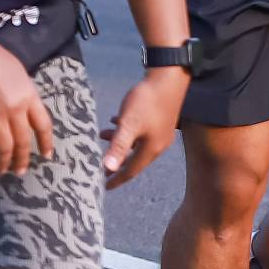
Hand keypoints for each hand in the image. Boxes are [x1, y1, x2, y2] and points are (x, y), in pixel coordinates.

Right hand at [0, 33, 55, 177]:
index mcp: (30, 97)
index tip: (46, 156)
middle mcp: (16, 109)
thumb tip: (24, 111)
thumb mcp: (19, 74)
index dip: (46, 143)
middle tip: (19, 171)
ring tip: (1, 170)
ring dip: (4, 162)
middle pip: (23, 142)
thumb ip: (25, 94)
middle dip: (22, 160)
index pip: (44, 126)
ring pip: (4, 147)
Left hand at [100, 67, 187, 187]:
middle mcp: (157, 145)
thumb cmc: (147, 102)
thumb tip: (108, 168)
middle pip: (133, 160)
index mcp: (150, 149)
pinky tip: (115, 121)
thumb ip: (119, 146)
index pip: (131, 170)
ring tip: (101, 136)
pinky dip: (126, 130)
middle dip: (116, 163)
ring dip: (118, 143)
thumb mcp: (129, 124)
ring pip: (135, 144)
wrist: (168, 80)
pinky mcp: (159, 122)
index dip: (116, 179)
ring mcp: (159, 133)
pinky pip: (139, 132)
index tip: (103, 188)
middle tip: (100, 168)